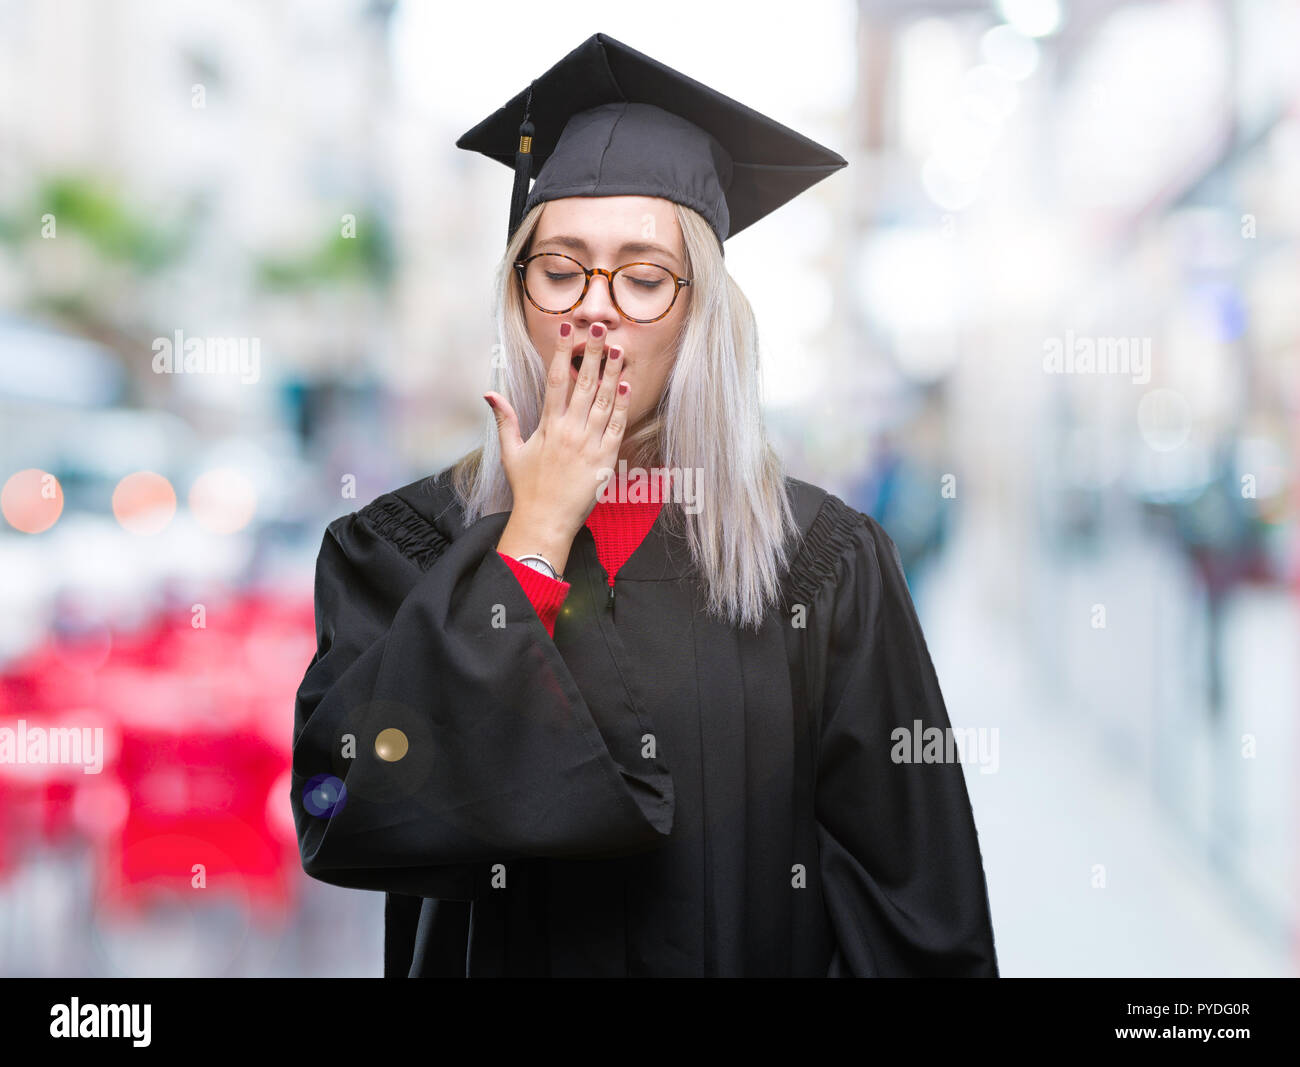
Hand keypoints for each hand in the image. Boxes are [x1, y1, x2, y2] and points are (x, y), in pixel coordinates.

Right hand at [486, 321, 631, 573]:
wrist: (545, 521)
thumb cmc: (527, 487)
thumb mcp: (511, 452)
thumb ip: (504, 419)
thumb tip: (488, 392)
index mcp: (547, 426)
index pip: (555, 380)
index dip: (562, 352)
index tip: (566, 329)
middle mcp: (569, 430)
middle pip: (584, 383)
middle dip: (593, 353)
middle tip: (601, 326)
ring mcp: (589, 444)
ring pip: (604, 401)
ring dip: (613, 374)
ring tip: (619, 349)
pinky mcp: (604, 459)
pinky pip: (616, 427)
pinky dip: (622, 407)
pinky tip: (625, 386)